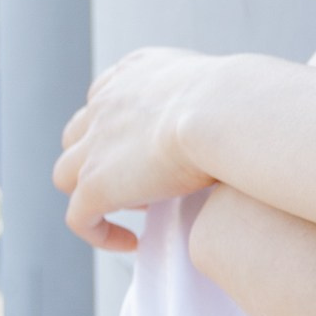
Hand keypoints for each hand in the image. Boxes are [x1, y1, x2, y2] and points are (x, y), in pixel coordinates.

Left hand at [56, 47, 231, 249]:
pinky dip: (99, 232)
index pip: (108, 96)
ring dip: (91, 194)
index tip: (149, 151)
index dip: (122, 128)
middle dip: (100, 158)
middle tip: (141, 182)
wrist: (226, 111)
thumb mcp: (227, 87)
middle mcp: (107, 102)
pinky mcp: (97, 186)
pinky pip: (79, 218)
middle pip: (80, 133)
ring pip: (68, 174)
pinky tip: (132, 242)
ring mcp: (96, 145)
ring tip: (129, 213)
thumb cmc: (246, 102)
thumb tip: (248, 120)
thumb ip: (221, 100)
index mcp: (136, 72)